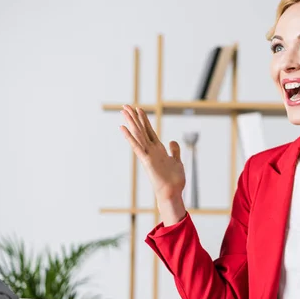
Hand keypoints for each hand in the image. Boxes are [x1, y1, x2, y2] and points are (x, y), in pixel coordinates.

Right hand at [120, 105, 185, 222]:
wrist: (172, 193)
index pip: (149, 131)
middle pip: (141, 130)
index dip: (144, 119)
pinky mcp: (146, 160)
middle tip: (125, 105)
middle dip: (134, 117)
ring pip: (138, 135)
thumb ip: (174, 151)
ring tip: (124, 111)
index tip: (138, 109)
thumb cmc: (174, 180)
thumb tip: (172, 141)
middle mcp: (151, 150)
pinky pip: (137, 146)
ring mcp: (148, 154)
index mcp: (158, 149)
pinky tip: (123, 128)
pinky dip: (130, 137)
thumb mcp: (177, 161)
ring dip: (131, 122)